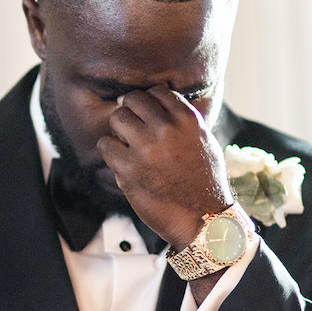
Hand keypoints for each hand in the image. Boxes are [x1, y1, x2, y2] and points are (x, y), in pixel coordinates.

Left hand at [97, 84, 232, 249]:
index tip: (147, 113)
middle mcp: (165, 129)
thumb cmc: (205, 182)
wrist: (202, 218)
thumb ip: (184, 121)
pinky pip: (106, 145)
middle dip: (130, 111)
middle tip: (132, 126)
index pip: (157, 91)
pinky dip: (110, 150)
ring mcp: (145, 149)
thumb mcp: (205, 142)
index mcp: (187, 119)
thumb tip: (161, 105)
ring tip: (126, 143)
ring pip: (117, 118)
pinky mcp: (128, 169)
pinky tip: (120, 159)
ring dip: (118, 129)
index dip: (149, 101)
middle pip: (133, 100)